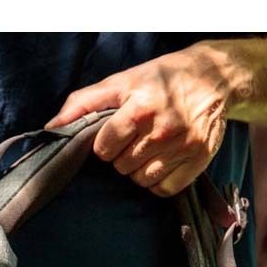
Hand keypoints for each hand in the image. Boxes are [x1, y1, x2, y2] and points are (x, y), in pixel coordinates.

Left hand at [46, 43, 247, 197]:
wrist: (214, 77)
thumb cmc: (162, 78)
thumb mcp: (121, 81)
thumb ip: (83, 103)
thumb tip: (52, 127)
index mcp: (139, 108)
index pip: (104, 148)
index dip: (105, 144)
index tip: (115, 134)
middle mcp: (161, 130)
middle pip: (122, 166)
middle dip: (123, 155)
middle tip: (136, 138)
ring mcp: (182, 147)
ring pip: (142, 180)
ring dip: (140, 169)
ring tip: (149, 148)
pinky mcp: (198, 160)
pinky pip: (165, 189)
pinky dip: (159, 181)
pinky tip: (162, 162)